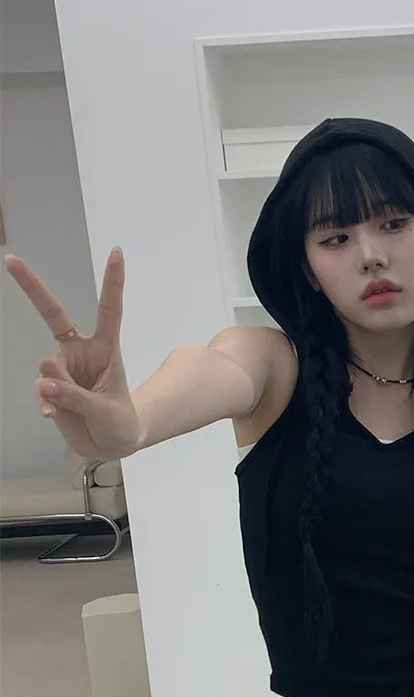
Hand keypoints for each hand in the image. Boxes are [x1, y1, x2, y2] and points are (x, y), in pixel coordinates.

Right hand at [3, 243, 139, 466]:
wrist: (110, 445)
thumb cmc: (118, 422)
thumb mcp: (105, 410)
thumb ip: (76, 397)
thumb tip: (46, 384)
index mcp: (105, 347)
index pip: (109, 309)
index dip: (113, 281)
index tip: (117, 251)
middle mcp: (81, 351)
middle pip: (54, 315)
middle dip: (33, 288)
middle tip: (12, 262)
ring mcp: (65, 369)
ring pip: (48, 367)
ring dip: (54, 387)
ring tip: (63, 408)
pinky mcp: (52, 389)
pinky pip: (42, 390)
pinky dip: (45, 403)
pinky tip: (50, 416)